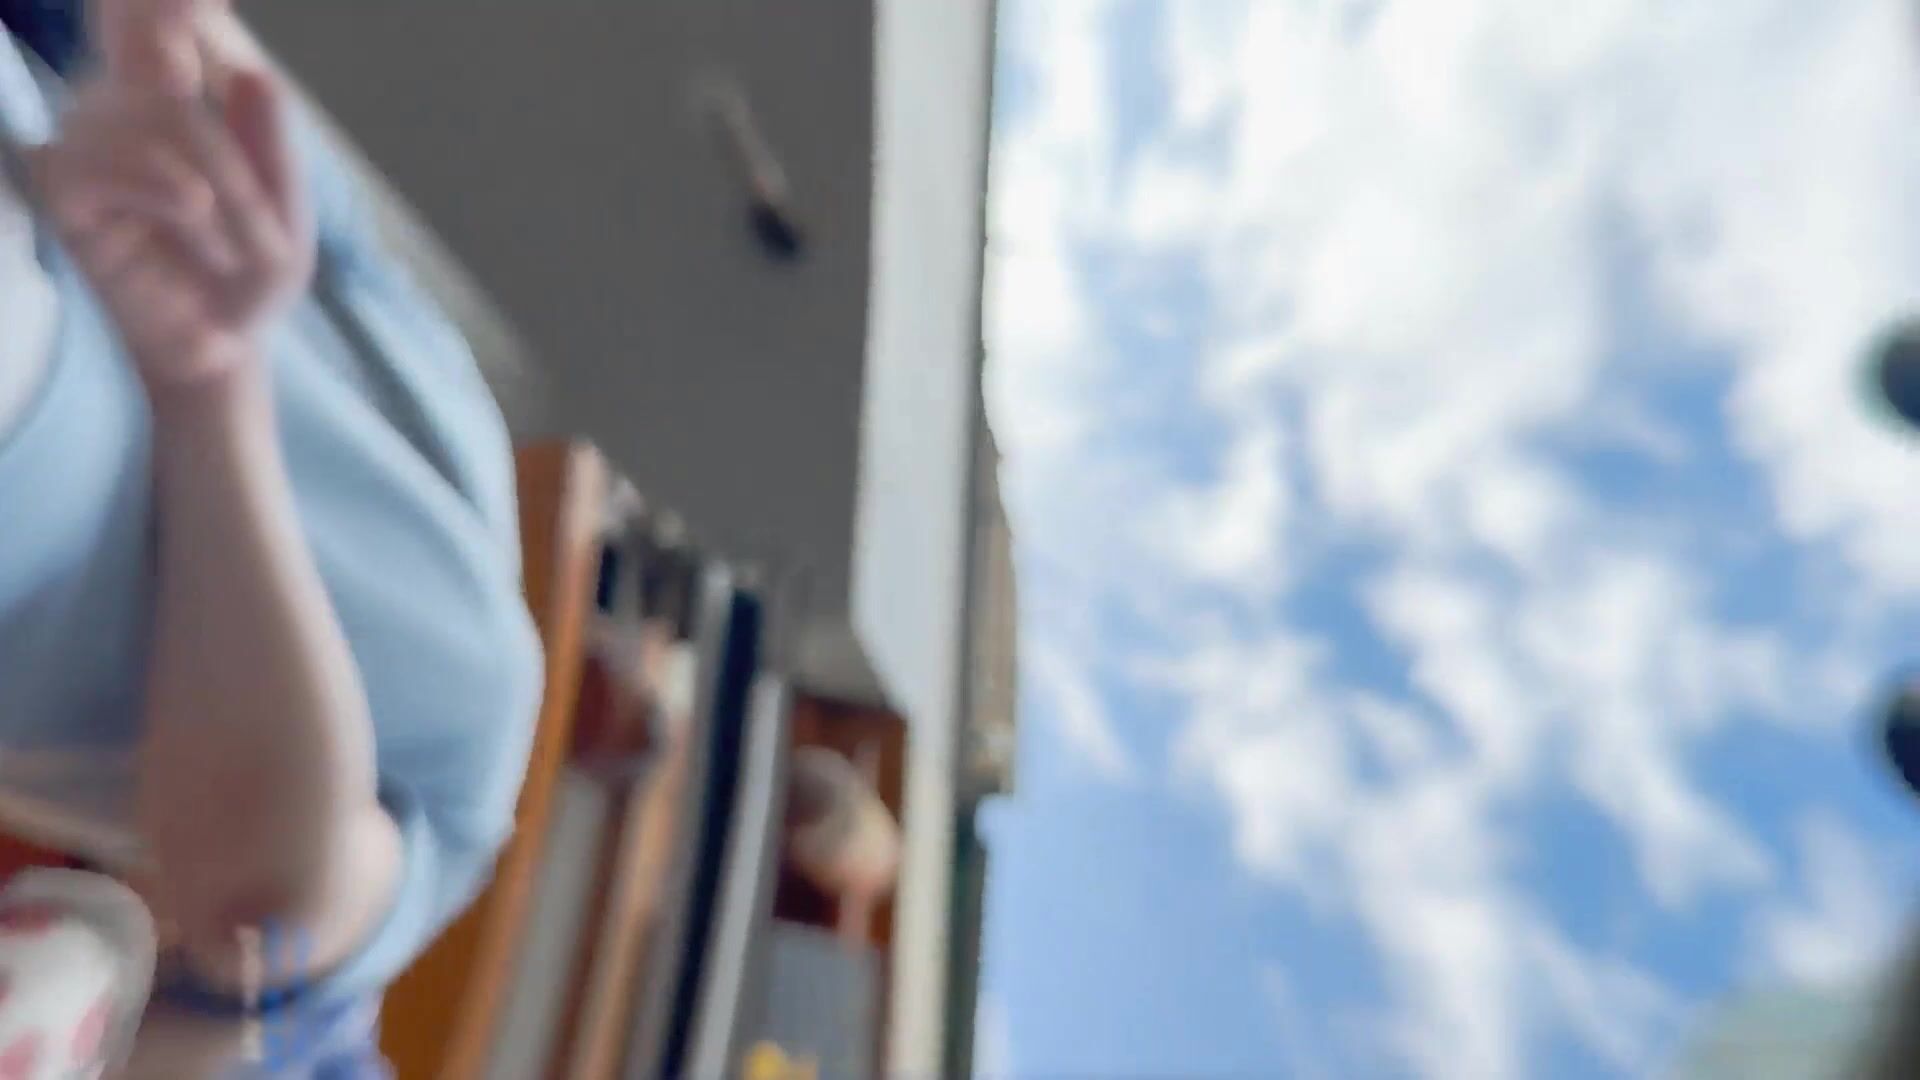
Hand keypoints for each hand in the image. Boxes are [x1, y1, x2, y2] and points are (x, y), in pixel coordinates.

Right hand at [26, 0, 311, 393]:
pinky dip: (163, 187)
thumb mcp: (284, 218)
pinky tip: (192, 213)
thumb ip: (273, 149)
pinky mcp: (56, 185)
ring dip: (215, 188)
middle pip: (172, 73)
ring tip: (228, 247)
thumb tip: (256, 74)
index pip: (150, 14)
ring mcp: (85, 138)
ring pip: (155, 120)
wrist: (215, 350)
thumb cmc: (243, 277)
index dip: (160, 0)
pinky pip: (99, 159)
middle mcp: (123, 102)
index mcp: (180, 94)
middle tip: (259, 234)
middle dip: (235, 160)